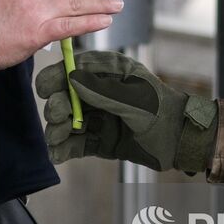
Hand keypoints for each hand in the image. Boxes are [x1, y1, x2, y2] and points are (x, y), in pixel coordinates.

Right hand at [36, 50, 216, 170]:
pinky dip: (64, 148)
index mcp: (110, 72)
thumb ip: (104, 91)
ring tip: (55, 139)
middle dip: (57, 107)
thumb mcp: (136, 99)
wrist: (180, 142)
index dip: (56, 77)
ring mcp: (98, 116)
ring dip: (57, 130)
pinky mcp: (98, 139)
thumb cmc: (164, 111)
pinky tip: (57, 154)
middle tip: (56, 117)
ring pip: (68, 121)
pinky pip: (76, 143)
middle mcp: (100, 92)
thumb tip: (72, 80)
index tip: (44, 89)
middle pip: (66, 96)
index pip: (75, 69)